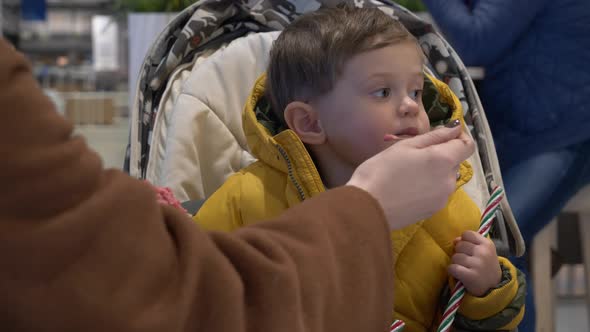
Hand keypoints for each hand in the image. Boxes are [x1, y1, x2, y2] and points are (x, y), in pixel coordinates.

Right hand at [347, 121, 474, 229]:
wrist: (368, 208)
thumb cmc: (382, 170)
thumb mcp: (406, 146)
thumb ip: (434, 136)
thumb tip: (456, 127)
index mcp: (444, 160)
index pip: (467, 145)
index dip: (459, 137)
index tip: (442, 135)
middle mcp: (450, 180)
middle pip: (455, 162)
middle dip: (441, 155)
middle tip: (414, 154)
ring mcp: (443, 198)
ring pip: (446, 178)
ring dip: (435, 171)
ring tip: (409, 173)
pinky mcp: (433, 210)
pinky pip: (438, 192)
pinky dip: (429, 186)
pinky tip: (408, 187)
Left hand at [449, 231, 501, 296]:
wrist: (493, 287)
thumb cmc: (485, 266)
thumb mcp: (484, 251)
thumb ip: (470, 242)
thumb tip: (455, 240)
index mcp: (487, 244)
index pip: (467, 234)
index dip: (464, 240)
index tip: (468, 249)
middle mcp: (483, 253)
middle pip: (459, 245)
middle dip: (459, 253)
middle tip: (467, 261)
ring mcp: (477, 264)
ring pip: (455, 257)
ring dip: (456, 263)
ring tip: (464, 268)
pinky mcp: (471, 276)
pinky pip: (452, 268)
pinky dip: (452, 271)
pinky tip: (459, 274)